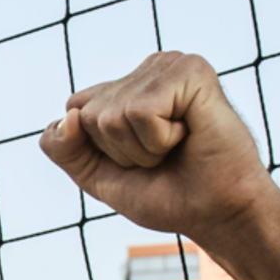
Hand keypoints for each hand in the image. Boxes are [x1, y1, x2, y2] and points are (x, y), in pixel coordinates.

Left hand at [39, 50, 275, 246]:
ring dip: (141, 148)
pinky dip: (158, 139)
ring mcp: (168, 66)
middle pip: (88, 114)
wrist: (216, 213)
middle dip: (120, 151)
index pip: (75, 109)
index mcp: (127, 86)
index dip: (100, 150)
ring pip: (111, 114)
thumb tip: (68, 114)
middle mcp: (147, 70)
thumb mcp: (98, 175)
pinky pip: (140, 111)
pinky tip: (188, 135)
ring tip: (176, 147)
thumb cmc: (167, 194)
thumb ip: (64, 148)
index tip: (140, 162)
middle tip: (163, 156)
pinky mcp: (190, 70)